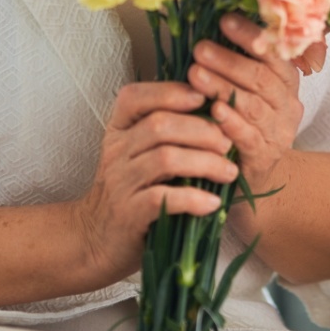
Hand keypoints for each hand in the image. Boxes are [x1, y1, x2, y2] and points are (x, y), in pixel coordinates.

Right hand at [72, 82, 238, 287]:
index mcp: (118, 129)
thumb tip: (212, 109)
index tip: (205, 98)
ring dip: (205, 163)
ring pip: (165, 159)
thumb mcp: (139, 153)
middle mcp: (115, 151)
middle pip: (160, 125)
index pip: (135, 97)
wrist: (100, 238)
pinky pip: (162, 198)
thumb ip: (164, 130)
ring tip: (229, 172)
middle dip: (201, 130)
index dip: (170, 92)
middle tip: (228, 143)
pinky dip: (193, 198)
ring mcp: (120, 182)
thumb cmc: (132, 190)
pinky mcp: (128, 213)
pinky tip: (213, 203)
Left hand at [188, 15, 303, 234]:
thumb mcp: (244, 89)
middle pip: (261, 77)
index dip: (250, 35)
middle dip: (229, 60)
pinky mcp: (264, 157)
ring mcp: (279, 133)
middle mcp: (288, 105)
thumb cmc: (240, 122)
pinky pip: (249, 137)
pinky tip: (214, 111)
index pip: (273, 53)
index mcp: (285, 82)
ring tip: (196, 75)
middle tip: (199, 49)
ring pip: (253, 105)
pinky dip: (231, 122)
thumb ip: (234, 62)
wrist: (251, 174)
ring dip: (223, 87)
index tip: (224, 21)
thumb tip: (206, 21)